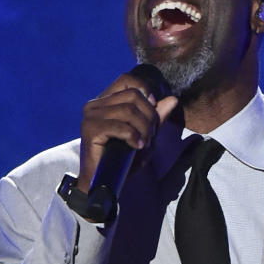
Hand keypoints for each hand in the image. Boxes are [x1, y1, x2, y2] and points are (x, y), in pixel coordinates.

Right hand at [77, 72, 178, 191]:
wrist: (105, 183)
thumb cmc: (122, 160)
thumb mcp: (144, 135)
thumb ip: (156, 117)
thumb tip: (173, 99)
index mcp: (105, 101)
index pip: (127, 80)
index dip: (145, 92)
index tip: (152, 113)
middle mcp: (95, 105)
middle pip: (133, 95)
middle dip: (149, 116)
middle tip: (150, 136)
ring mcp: (90, 116)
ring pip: (128, 110)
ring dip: (143, 128)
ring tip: (143, 144)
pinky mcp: (90, 130)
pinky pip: (120, 126)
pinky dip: (133, 136)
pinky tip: (136, 146)